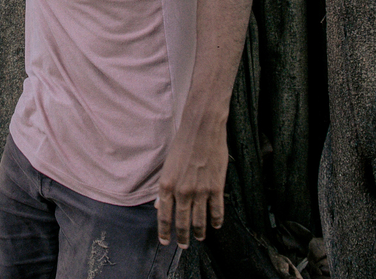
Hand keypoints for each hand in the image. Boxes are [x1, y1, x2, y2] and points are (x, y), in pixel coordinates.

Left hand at [155, 122, 227, 248]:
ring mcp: (200, 191)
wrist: (202, 129)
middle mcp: (182, 192)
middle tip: (183, 246)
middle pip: (181, 222)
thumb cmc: (183, 144)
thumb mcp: (167, 166)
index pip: (164, 216)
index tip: (165, 242)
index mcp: (166, 185)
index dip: (165, 232)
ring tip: (199, 238)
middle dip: (182, 237)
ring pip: (199, 220)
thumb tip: (159, 206)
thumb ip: (164, 188)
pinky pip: (216, 211)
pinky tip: (215, 226)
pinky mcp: (215, 188)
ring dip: (199, 232)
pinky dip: (216, 221)